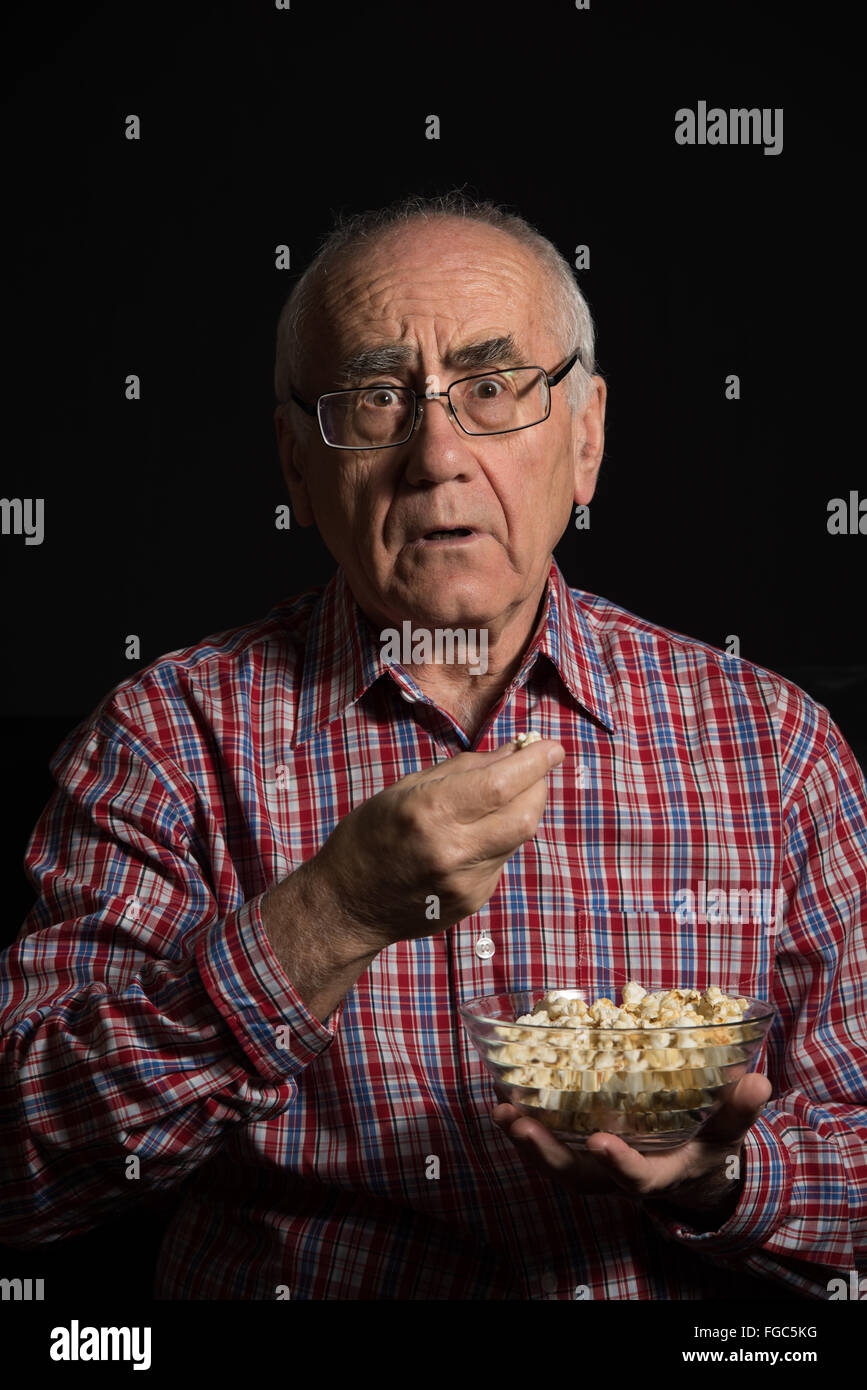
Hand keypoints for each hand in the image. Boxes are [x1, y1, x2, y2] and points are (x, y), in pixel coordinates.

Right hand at [311, 736, 565, 950]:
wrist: (348, 907)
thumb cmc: (369, 836)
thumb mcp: (406, 789)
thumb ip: (463, 770)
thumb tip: (512, 752)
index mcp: (431, 813)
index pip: (503, 784)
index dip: (536, 762)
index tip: (552, 747)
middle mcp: (454, 851)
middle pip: (525, 814)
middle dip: (540, 785)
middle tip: (536, 768)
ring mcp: (467, 882)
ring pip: (519, 837)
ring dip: (522, 809)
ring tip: (505, 795)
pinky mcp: (474, 901)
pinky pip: (502, 859)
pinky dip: (501, 837)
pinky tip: (476, 833)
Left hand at [492, 1072, 771, 1219]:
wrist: (688, 1161)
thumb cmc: (708, 1140)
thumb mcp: (729, 1129)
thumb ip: (739, 1109)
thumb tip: (757, 1082)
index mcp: (658, 1172)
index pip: (636, 1178)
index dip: (619, 1164)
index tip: (600, 1142)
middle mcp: (618, 1176)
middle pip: (576, 1175)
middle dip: (545, 1153)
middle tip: (519, 1124)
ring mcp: (593, 1167)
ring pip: (552, 1162)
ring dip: (524, 1140)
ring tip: (499, 1110)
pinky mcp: (577, 1150)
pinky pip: (546, 1143)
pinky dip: (523, 1125)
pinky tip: (503, 1098)